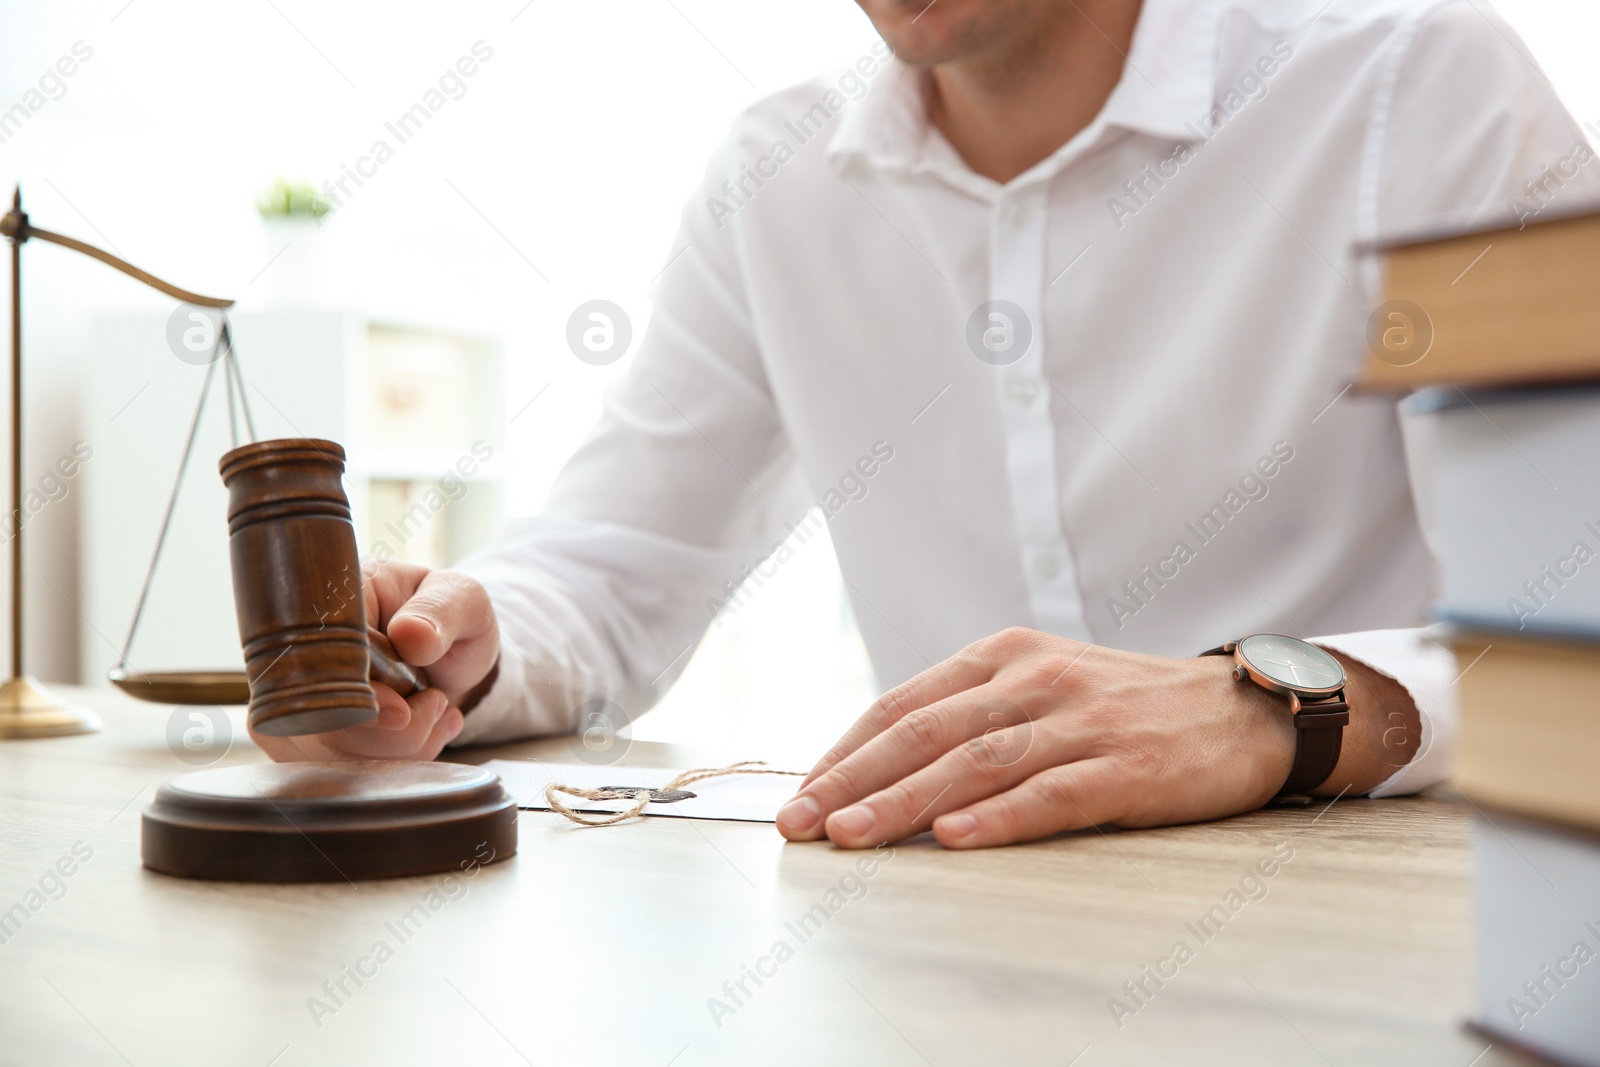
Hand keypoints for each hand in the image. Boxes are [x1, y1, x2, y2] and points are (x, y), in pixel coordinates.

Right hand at [251, 561, 501, 762]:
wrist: (452, 650)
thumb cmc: (451, 615)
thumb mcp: (460, 599)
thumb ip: (439, 611)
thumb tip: (411, 635)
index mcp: (330, 605)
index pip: (318, 663)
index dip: (357, 699)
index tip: (402, 713)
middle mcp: (300, 653)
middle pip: (317, 722)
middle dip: (388, 735)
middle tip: (436, 704)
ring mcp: (301, 698)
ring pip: (330, 754)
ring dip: (398, 749)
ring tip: (437, 711)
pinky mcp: (313, 735)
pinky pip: (343, 768)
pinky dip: (397, 760)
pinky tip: (430, 732)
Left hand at [777, 627, 1308, 848]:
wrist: (1244, 710)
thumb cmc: (1126, 707)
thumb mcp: (1042, 686)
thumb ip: (973, 715)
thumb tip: (882, 769)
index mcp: (1003, 657)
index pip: (903, 706)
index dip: (845, 753)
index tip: (801, 795)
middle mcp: (1034, 680)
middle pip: (925, 733)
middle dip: (854, 781)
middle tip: (801, 823)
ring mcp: (1080, 721)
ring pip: (975, 763)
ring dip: (904, 803)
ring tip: (853, 837)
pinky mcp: (1126, 766)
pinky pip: (1051, 794)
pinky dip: (998, 817)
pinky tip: (954, 837)